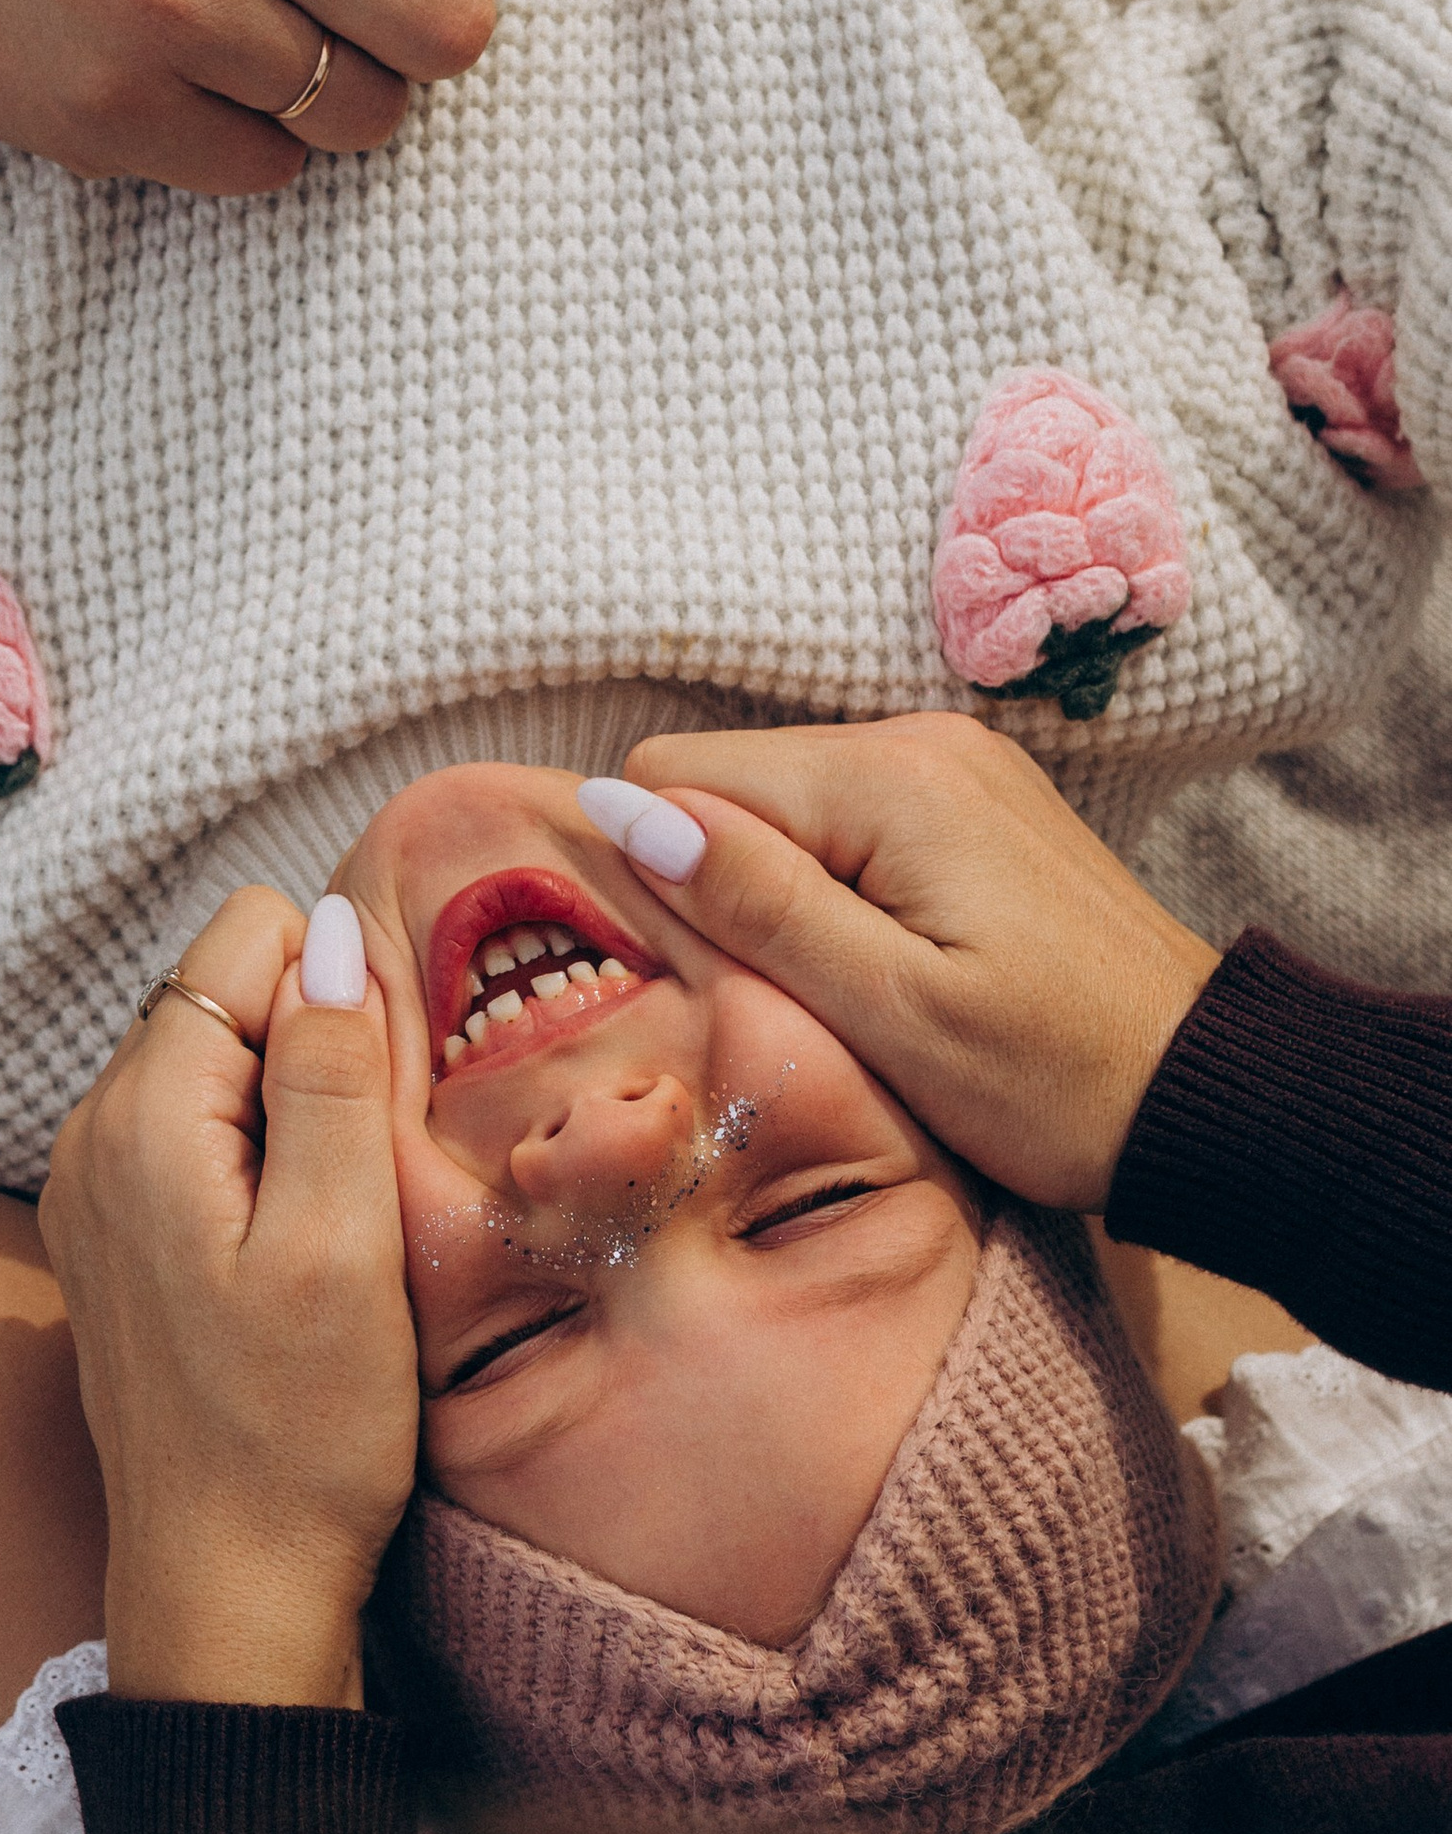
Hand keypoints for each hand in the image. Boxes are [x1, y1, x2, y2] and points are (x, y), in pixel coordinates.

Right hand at [0, 0, 550, 185]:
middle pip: (454, 28)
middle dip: (424, 40)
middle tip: (359, 18)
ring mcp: (174, 12)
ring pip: (368, 117)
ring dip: (338, 103)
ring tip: (267, 52)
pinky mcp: (122, 111)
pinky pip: (271, 173)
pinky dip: (250, 146)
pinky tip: (196, 88)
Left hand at [38, 890, 415, 1703]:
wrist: (226, 1592)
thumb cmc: (299, 1430)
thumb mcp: (346, 1241)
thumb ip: (333, 1069)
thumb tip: (330, 929)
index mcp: (139, 1113)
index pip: (248, 935)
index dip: (337, 997)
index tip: (372, 1112)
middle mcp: (88, 1131)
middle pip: (227, 993)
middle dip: (311, 1054)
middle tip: (356, 1189)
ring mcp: (90, 1188)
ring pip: (217, 1064)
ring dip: (290, 1116)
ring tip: (328, 1234)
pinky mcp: (111, 1238)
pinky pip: (195, 1136)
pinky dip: (256, 1168)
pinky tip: (292, 1262)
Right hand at [604, 714, 1221, 1214]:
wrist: (1206, 1094)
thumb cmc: (1055, 1080)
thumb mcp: (894, 1012)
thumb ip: (760, 903)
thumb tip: (627, 808)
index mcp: (887, 779)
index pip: (676, 774)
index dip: (659, 874)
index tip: (708, 973)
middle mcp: (915, 739)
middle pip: (727, 783)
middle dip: (719, 884)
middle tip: (787, 997)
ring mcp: (951, 764)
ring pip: (781, 804)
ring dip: (777, 892)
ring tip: (844, 991)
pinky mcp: (972, 802)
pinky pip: (845, 820)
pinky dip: (832, 887)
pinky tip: (882, 964)